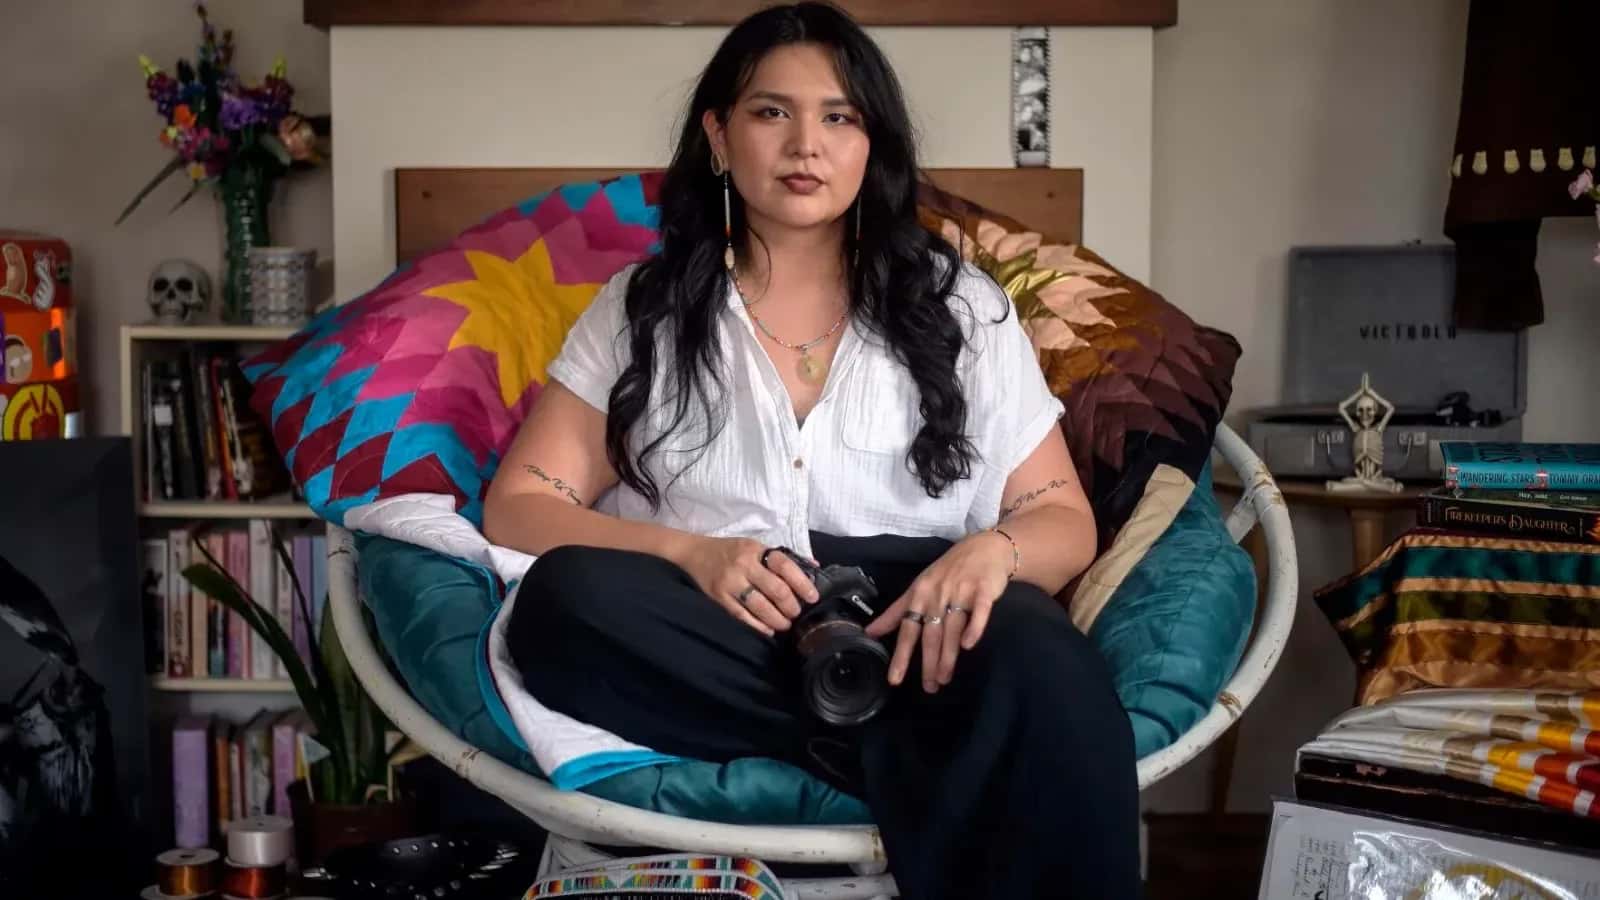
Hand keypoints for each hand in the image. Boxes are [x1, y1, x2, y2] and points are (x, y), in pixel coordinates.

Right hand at [674, 536, 819, 635]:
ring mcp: (730, 583)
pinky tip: (768, 629)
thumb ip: (782, 558)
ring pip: (761, 606)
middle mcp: (743, 565)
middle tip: (796, 613)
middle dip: (791, 606)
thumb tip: (814, 567)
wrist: (693, 553)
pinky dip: (758, 625)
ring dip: (778, 619)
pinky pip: (742, 616)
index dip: (802, 583)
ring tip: (784, 624)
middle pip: (776, 590)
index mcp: (755, 550)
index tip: (812, 597)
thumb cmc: (729, 551)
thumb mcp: (755, 547)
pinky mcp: (719, 598)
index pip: (785, 566)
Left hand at [865, 531, 1009, 692]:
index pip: (908, 629)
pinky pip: (979, 611)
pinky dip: (974, 627)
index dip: (902, 654)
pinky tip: (970, 645)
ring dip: (948, 654)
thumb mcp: (918, 588)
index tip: (895, 679)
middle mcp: (937, 594)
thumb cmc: (947, 571)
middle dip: (929, 662)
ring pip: (952, 628)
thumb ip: (896, 612)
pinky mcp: (983, 590)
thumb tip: (870, 632)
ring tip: (945, 678)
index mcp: (919, 594)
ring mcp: (961, 591)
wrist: (984, 548)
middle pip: (931, 633)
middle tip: (929, 687)